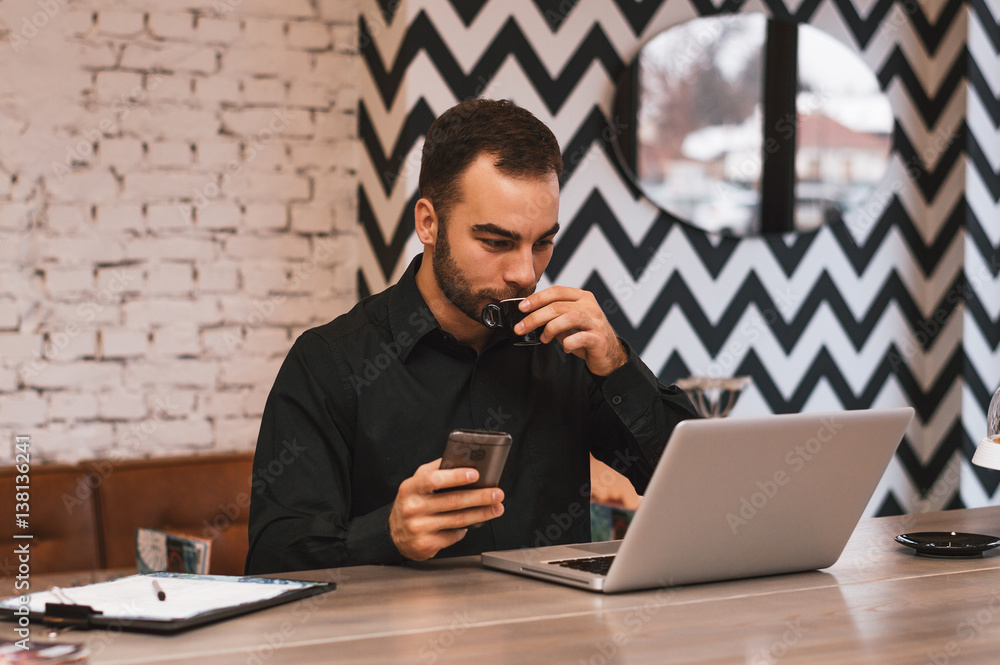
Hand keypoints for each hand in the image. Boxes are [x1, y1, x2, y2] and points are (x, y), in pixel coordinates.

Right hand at [388, 459, 504, 560]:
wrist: (395, 533)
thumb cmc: (412, 502)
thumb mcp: (417, 483)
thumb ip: (436, 471)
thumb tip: (465, 461)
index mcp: (411, 487)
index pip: (434, 479)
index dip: (456, 476)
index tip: (476, 474)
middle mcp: (413, 508)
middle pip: (453, 501)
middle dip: (480, 497)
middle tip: (497, 494)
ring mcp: (418, 528)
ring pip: (458, 519)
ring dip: (481, 514)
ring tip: (496, 508)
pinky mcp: (425, 545)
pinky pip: (453, 536)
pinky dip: (465, 530)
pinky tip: (471, 524)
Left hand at [515, 286, 626, 375]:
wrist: (608, 354)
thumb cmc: (586, 336)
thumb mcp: (568, 322)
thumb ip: (553, 315)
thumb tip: (528, 315)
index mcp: (582, 297)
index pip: (557, 291)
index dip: (537, 298)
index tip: (521, 307)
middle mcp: (590, 306)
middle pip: (558, 306)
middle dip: (535, 317)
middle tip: (520, 327)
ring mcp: (596, 321)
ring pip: (569, 318)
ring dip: (550, 329)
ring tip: (544, 338)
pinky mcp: (599, 338)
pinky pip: (579, 338)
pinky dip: (568, 344)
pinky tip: (566, 348)